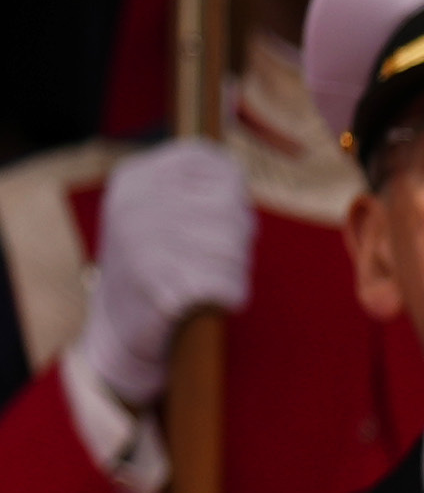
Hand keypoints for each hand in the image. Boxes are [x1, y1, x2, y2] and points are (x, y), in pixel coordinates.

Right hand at [80, 141, 251, 412]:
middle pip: (229, 208)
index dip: (233, 192)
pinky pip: (225, 284)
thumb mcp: (157, 212)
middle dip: (239, 239)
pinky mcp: (157, 285)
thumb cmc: (152, 266)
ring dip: (236, 269)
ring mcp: (141, 244)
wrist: (116, 328)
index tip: (227, 216)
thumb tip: (238, 185)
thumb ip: (195, 189)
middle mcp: (134, 204)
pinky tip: (217, 301)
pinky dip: (232, 295)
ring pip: (232, 247)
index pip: (212, 163)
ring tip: (213, 280)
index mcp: (134, 179)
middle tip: (223, 260)